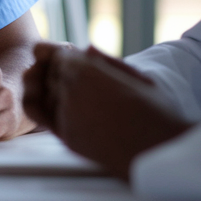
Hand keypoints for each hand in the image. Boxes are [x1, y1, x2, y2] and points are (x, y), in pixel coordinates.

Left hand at [22, 43, 192, 179]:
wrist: (159, 151)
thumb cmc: (155, 112)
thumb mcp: (136, 76)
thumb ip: (106, 61)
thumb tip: (87, 48)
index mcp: (87, 69)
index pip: (49, 53)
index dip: (51, 53)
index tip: (58, 57)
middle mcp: (70, 90)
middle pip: (44, 73)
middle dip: (50, 71)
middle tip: (63, 74)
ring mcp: (66, 115)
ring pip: (41, 94)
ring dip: (46, 90)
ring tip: (64, 92)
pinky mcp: (66, 136)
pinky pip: (43, 116)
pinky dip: (44, 108)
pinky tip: (59, 108)